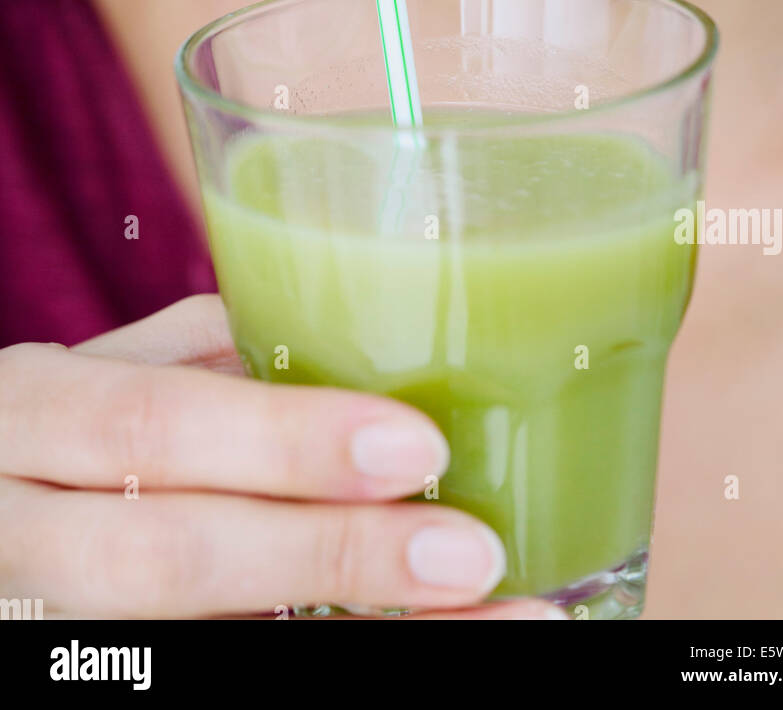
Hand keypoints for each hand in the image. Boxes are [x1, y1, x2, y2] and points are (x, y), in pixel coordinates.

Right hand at [0, 295, 562, 618]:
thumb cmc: (55, 426)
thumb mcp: (100, 372)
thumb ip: (204, 358)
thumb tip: (360, 350)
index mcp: (28, 415)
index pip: (149, 426)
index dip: (282, 442)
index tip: (416, 447)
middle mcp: (19, 531)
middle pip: (172, 555)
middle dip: (331, 555)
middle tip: (468, 551)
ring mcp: (42, 626)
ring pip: (194, 644)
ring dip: (361, 639)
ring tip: (493, 622)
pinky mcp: (86, 674)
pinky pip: (203, 670)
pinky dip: (319, 661)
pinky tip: (415, 644)